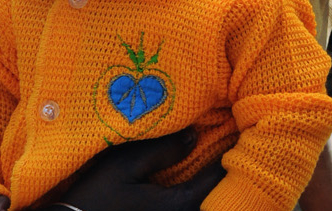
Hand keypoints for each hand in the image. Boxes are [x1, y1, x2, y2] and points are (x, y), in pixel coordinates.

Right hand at [53, 129, 225, 210]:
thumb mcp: (123, 166)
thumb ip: (162, 150)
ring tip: (214, 152)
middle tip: (230, 138)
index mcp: (181, 204)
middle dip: (224, 165)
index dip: (231, 150)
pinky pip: (193, 203)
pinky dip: (199, 190)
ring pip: (207, 199)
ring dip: (211, 179)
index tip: (236, 129)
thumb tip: (195, 135)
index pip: (220, 176)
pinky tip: (193, 171)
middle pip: (219, 190)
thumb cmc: (94, 199)